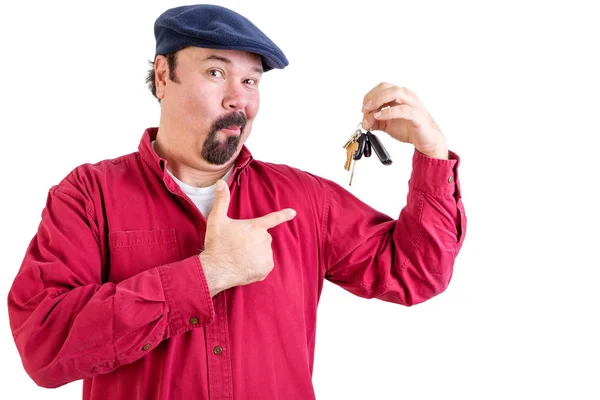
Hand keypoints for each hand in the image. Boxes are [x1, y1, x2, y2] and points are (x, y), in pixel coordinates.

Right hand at [200, 180, 295, 295]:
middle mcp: (265, 240)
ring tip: (239, 257)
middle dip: (253, 241)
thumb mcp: (216, 220)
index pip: (273, 218)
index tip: (293, 212)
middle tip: (237, 246)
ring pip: (263, 252)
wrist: (216, 270)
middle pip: (262, 238)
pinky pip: (264, 265)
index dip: (284, 215)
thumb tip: (221, 183)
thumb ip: (221, 200)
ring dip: (254, 254)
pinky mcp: (266, 268)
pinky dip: (256, 266)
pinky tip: (244, 267)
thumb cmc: (217, 244)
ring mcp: (266, 255)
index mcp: (256, 227)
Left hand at [361, 83, 447, 158]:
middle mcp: (406, 96)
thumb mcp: (387, 125)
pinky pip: (401, 110)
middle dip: (371, 97)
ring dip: (378, 101)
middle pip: (385, 87)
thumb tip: (364, 122)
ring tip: (370, 112)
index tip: (363, 109)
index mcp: (399, 95)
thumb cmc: (410, 128)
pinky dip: (388, 112)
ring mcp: (412, 104)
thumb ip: (375, 122)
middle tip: (365, 109)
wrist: (427, 140)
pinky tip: (379, 117)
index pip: (381, 88)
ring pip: (394, 93)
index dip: (369, 97)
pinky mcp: (416, 115)